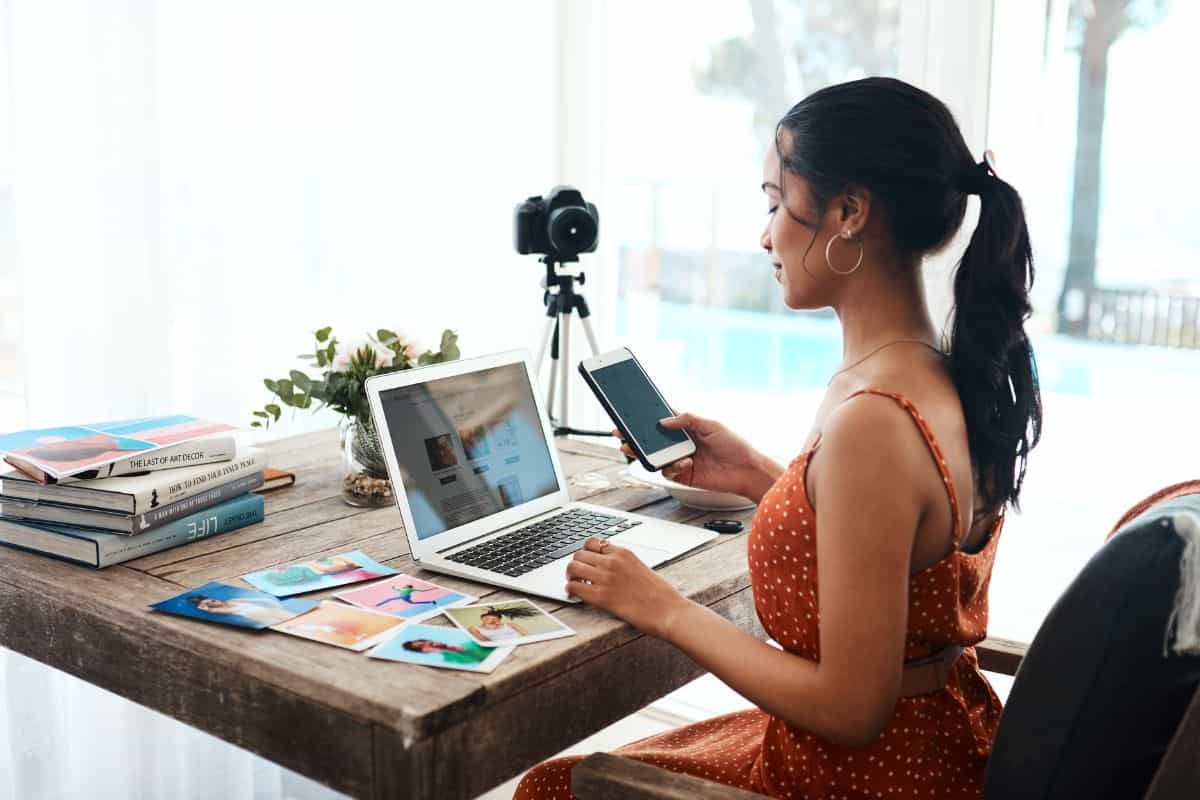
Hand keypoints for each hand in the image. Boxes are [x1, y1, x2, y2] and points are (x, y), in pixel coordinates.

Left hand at [565, 538, 690, 638]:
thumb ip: (623, 563)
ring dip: (571, 576)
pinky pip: (573, 587)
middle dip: (576, 564)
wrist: (668, 610)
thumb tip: (608, 566)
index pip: (592, 542)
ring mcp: (605, 578)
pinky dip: (571, 591)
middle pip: (578, 554)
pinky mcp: (601, 597)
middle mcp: (612, 562)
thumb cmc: (660, 594)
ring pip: (572, 568)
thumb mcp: (641, 567)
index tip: (587, 562)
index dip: (586, 553)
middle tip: (578, 575)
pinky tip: (576, 595)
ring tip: (576, 584)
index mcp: (623, 553)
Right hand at [614, 413, 772, 499]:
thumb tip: (664, 420)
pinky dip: (672, 467)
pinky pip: (667, 471)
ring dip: (643, 453)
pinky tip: (685, 463)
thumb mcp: (712, 425)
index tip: (631, 415)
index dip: (646, 418)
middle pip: (652, 440)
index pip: (662, 420)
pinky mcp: (683, 475)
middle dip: (635, 437)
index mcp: (687, 428)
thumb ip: (688, 419)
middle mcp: (681, 444)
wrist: (747, 471)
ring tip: (633, 448)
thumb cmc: (734, 445)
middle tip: (621, 433)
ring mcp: (680, 459)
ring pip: (655, 456)